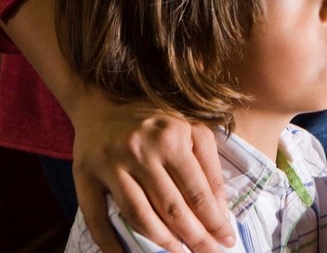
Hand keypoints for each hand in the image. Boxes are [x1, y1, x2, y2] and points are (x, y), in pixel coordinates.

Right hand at [70, 90, 233, 252]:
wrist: (103, 101)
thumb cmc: (157, 120)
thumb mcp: (192, 131)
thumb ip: (209, 166)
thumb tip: (221, 210)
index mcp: (172, 139)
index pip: (198, 192)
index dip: (214, 221)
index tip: (227, 240)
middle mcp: (141, 151)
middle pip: (172, 208)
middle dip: (194, 238)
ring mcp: (110, 165)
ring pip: (139, 216)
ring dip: (162, 242)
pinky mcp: (84, 176)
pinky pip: (97, 218)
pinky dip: (111, 243)